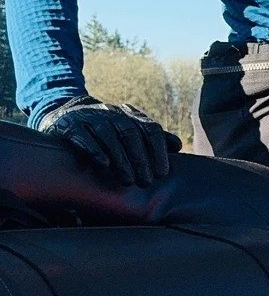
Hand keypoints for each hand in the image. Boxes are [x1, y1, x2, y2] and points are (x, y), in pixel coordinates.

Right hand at [38, 97, 181, 186]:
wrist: (64, 118)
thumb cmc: (104, 131)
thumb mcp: (128, 132)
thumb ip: (152, 139)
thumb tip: (177, 146)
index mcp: (129, 115)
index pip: (150, 129)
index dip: (158, 150)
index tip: (162, 173)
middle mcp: (111, 113)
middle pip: (130, 133)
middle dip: (140, 159)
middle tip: (146, 182)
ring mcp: (89, 117)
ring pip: (108, 135)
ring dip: (120, 159)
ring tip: (128, 181)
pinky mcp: (68, 125)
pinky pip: (82, 135)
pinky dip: (94, 149)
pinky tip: (104, 164)